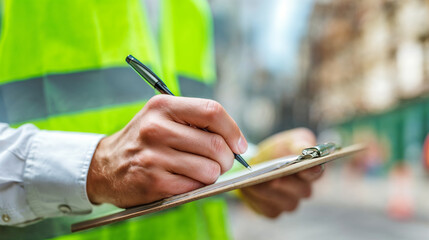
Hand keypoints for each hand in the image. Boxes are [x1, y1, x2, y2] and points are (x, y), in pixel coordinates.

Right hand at [86, 95, 246, 207]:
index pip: (212, 111)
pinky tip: (184, 179)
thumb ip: (196, 122)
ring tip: (201, 171)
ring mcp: (154, 156)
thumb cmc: (144, 141)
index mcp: (163, 107)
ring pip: (209, 169)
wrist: (104, 166)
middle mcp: (157, 128)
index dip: (233, 130)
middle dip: (227, 158)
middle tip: (222, 162)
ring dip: (213, 174)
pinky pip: (195, 186)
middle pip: (216, 144)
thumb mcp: (163, 118)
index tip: (239, 144)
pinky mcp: (153, 182)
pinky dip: (197, 186)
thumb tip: (236, 141)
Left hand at [239, 128, 322, 217]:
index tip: (304, 168)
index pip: (317, 172)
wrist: (256, 164)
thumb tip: (304, 148)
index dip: (312, 171)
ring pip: (286, 203)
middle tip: (276, 178)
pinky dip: (259, 199)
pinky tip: (250, 189)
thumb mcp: (288, 141)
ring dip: (271, 192)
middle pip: (302, 191)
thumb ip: (299, 143)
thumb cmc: (277, 151)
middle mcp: (304, 189)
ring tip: (258, 182)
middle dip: (288, 184)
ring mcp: (290, 202)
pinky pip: (269, 209)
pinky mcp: (274, 211)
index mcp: (310, 170)